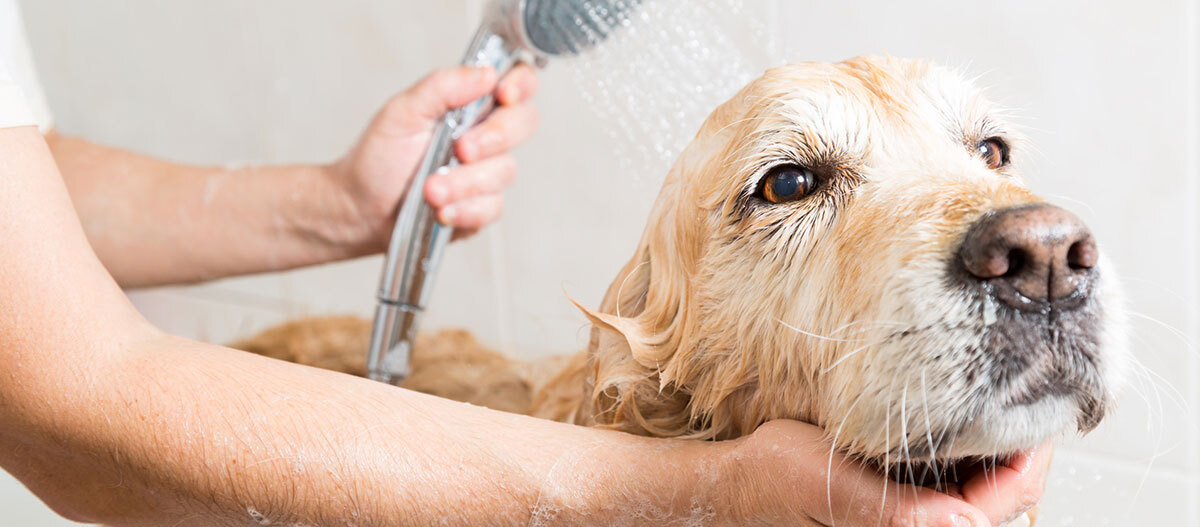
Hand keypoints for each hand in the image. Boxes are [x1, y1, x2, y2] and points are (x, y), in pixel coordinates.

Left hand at [330, 64, 538, 247]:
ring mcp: (487, 172)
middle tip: (461, 149)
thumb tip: (485, 74)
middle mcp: (486, 135)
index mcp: (471, 104)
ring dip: (464, 182)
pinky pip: (492, 207)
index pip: (517, 83)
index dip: (521, 84)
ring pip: (505, 171)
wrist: (361, 207)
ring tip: (429, 190)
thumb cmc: (380, 156)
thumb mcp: (403, 111)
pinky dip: (464, 209)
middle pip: (524, 123)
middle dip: (494, 137)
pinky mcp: (482, 207)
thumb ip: (443, 87)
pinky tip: (440, 210)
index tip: (502, 94)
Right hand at [703, 420, 1049, 525]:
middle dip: (1021, 449)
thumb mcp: (830, 484)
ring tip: (1007, 401)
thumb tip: (966, 525)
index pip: (1003, 501)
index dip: (1031, 455)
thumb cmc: (772, 483)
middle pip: (1004, 496)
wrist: (734, 481)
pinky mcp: (904, 502)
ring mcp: (914, 515)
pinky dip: (971, 450)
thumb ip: (898, 513)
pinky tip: (966, 420)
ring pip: (985, 487)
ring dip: (998, 448)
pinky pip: (959, 480)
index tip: (1046, 411)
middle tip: (1037, 396)